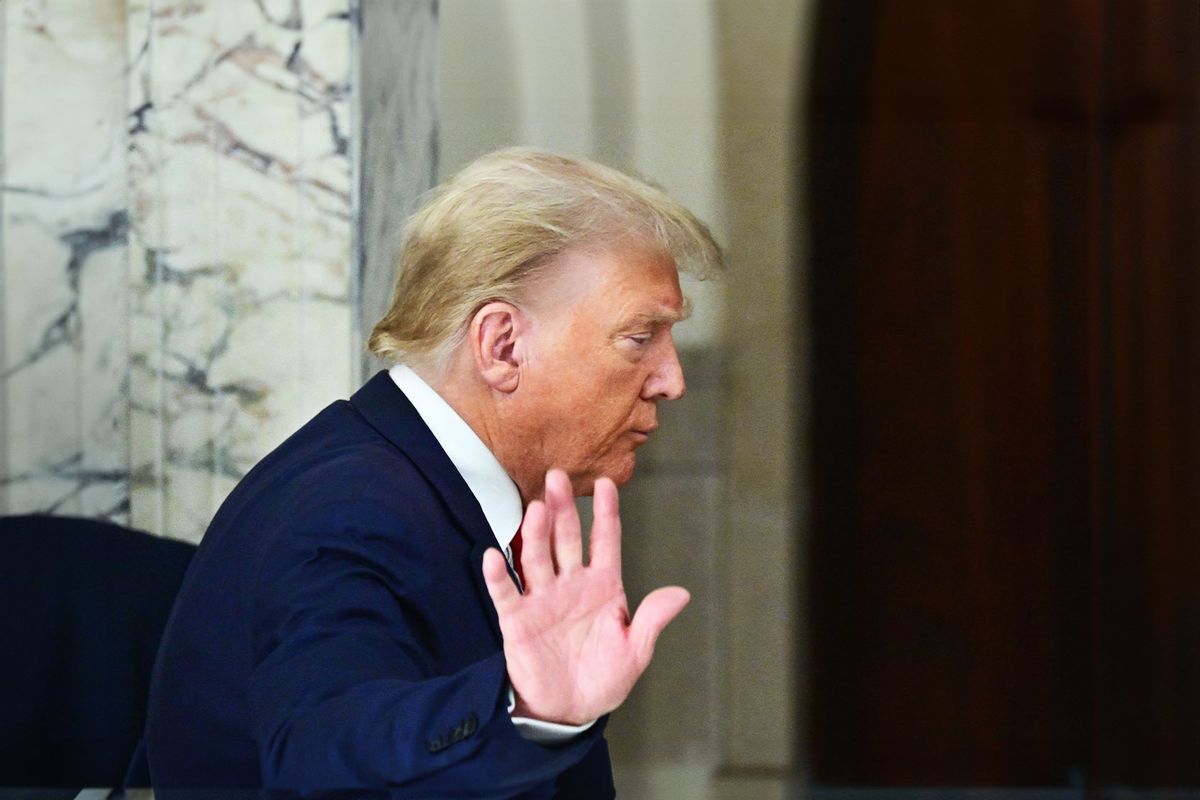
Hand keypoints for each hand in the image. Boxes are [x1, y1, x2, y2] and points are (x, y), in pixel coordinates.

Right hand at [481, 468, 689, 725]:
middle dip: (563, 509)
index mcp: (603, 586)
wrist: (570, 711)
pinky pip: (506, 592)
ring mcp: (543, 599)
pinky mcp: (518, 620)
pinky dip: (498, 575)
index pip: (605, 540)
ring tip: (537, 508)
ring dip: (536, 533)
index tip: (607, 483)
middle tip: (558, 477)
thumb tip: (681, 593)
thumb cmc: (604, 679)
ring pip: (538, 557)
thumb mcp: (635, 652)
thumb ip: (651, 620)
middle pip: (566, 539)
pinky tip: (494, 555)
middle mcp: (571, 584)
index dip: (606, 512)